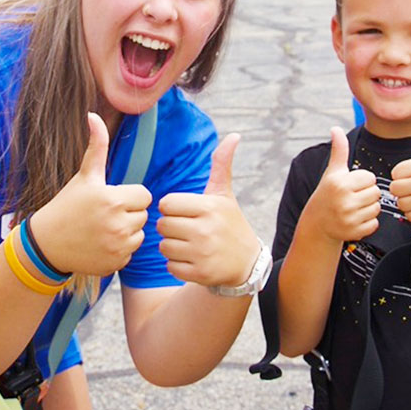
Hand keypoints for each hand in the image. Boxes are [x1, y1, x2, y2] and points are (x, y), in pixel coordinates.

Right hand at [32, 113, 151, 276]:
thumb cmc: (67, 205)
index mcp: (112, 200)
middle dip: (128, 213)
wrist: (46, 244)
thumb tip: (93, 114)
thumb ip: (97, 146)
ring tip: (103, 229)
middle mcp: (117, 225)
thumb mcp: (84, 177)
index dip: (129, 196)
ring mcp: (117, 247)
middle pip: (143, 215)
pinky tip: (101, 245)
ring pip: (139, 235)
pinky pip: (130, 253)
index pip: (144, 195)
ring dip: (127, 232)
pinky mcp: (115, 264)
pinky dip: (120, 250)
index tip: (111, 198)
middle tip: (104, 215)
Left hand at [157, 134, 259, 286]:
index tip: (186, 212)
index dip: (173, 208)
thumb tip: (234, 135)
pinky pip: (170, 265)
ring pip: (164, 246)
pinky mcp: (200, 274)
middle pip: (162, 225)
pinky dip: (177, 264)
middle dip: (171, 227)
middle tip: (187, 229)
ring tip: (190, 244)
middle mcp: (205, 230)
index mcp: (209, 208)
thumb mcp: (225, 195)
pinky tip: (193, 260)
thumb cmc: (230, 223)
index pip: (167, 204)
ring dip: (172, 246)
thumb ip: (222, 165)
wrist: (247, 263)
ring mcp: (203, 254)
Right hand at [301, 127, 379, 243]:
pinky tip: (355, 219)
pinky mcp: (354, 232)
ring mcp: (349, 218)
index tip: (351, 185)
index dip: (362, 181)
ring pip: (376, 208)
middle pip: (376, 193)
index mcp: (340, 183)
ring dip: (368, 208)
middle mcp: (344, 201)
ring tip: (354, 208)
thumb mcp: (332, 172)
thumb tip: (335, 129)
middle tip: (353, 197)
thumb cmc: (327, 193)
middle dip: (367, 194)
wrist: (317, 223)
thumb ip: (339, 150)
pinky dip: (367, 223)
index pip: (370, 177)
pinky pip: (374, 224)